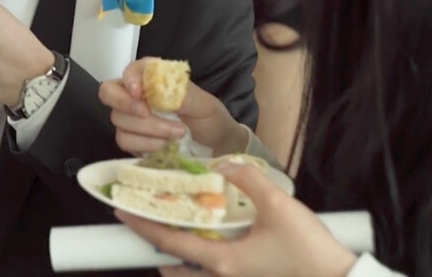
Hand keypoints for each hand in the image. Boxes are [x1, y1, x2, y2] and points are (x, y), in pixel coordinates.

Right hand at [100, 58, 245, 156]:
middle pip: (110, 93)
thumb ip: (182, 95)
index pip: (130, 70)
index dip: (129, 78)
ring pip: (119, 120)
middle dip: (126, 104)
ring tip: (176, 134)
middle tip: (146, 113)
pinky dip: (144, 144)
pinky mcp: (131, 140)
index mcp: (153, 78)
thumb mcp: (204, 104)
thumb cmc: (209, 119)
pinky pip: (124, 141)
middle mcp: (137, 95)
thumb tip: (161, 92)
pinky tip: (163, 146)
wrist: (215, 147)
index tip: (139, 91)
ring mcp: (131, 119)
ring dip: (148, 129)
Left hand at [116, 163, 356, 276]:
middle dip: (159, 250)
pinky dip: (203, 265)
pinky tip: (215, 246)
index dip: (143, 226)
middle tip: (151, 225)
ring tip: (181, 235)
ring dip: (181, 261)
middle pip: (175, 269)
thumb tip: (224, 165)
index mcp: (222, 261)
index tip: (122, 213)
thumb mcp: (278, 205)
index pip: (170, 242)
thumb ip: (247, 179)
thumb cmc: (309, 250)